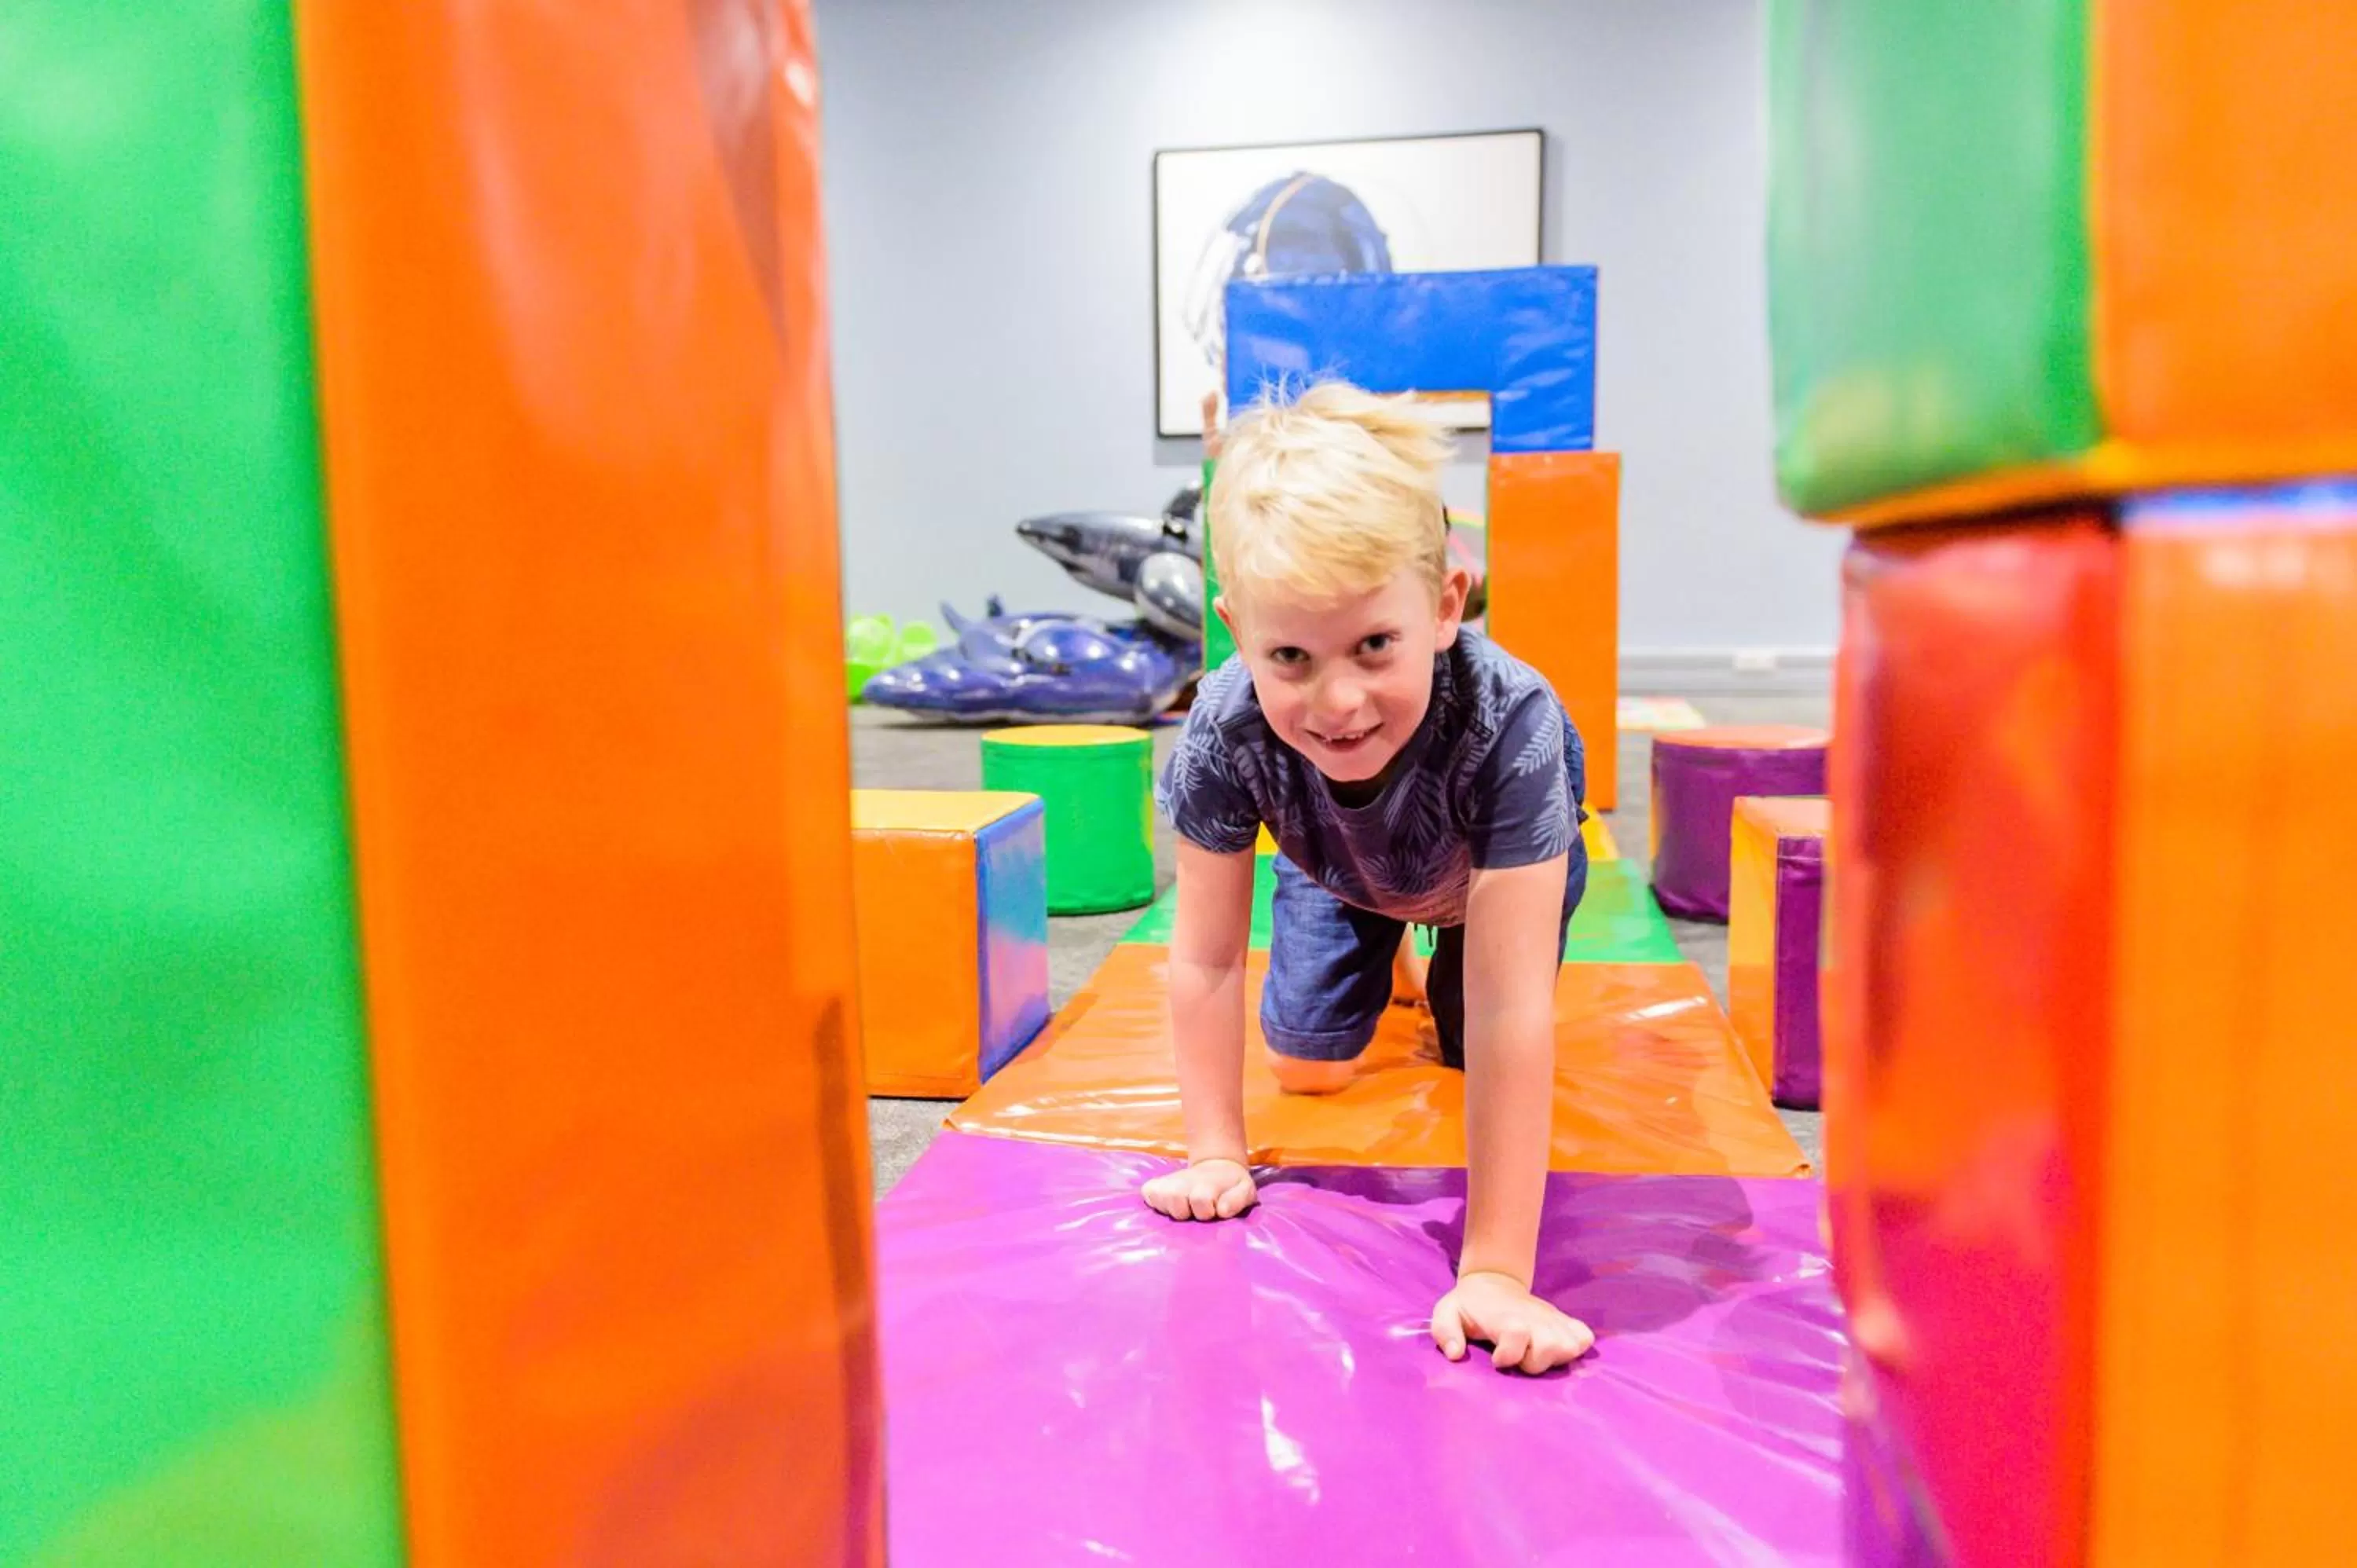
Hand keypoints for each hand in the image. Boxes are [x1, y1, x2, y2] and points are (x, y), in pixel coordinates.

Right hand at [1141, 1157, 1257, 1221]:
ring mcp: (1168, 1182)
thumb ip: (1237, 1200)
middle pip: (1177, 1202)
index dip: (1207, 1210)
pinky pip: (1148, 1194)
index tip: (1213, 1210)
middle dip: (1188, 1211)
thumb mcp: (1245, 1190)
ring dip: (1172, 1208)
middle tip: (1196, 1210)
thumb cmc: (1231, 1186)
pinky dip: (1156, 1201)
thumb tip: (1222, 1210)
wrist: (1217, 1167)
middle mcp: (1184, 1181)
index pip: (1200, 1200)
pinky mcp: (1155, 1185)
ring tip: (1184, 1207)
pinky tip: (1169, 1204)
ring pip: (1160, 1198)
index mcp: (1207, 1184)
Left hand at [1431, 1270, 1594, 1373]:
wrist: (1494, 1281)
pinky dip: (1576, 1346)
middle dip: (1534, 1361)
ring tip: (1537, 1353)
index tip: (1496, 1359)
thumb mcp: (1447, 1312)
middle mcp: (1533, 1319)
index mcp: (1505, 1318)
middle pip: (1549, 1348)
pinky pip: (1585, 1338)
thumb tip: (1455, 1354)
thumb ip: (1444, 1332)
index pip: (1516, 1335)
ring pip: (1570, 1346)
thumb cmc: (1470, 1305)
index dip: (1507, 1355)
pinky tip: (1557, 1348)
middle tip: (1520, 1356)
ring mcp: (1552, 1320)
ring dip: (1555, 1357)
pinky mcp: (1565, 1322)